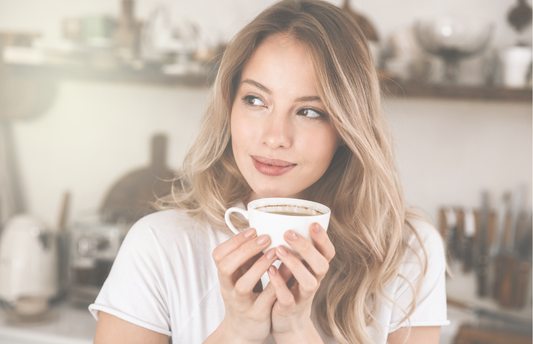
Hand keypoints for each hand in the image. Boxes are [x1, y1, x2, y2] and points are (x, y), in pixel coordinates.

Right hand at [208, 228, 277, 343]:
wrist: (243, 332)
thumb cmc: (245, 297)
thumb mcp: (240, 276)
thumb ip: (247, 257)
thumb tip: (261, 230)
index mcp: (225, 277)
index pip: (219, 255)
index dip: (234, 241)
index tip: (252, 229)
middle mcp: (229, 289)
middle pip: (226, 267)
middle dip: (245, 250)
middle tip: (265, 237)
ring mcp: (241, 303)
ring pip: (242, 285)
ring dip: (258, 267)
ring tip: (274, 253)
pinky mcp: (256, 315)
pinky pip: (264, 300)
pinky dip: (274, 285)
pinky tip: (286, 272)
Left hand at [268, 223, 334, 342]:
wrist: (287, 322)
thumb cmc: (291, 287)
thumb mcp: (297, 266)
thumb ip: (293, 248)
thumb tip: (280, 219)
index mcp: (316, 268)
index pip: (328, 252)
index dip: (323, 239)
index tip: (313, 223)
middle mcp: (314, 281)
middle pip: (322, 265)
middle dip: (307, 248)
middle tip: (289, 233)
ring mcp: (303, 296)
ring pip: (309, 282)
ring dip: (294, 264)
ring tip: (278, 250)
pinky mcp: (290, 308)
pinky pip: (287, 297)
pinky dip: (279, 284)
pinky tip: (270, 270)